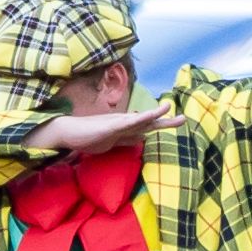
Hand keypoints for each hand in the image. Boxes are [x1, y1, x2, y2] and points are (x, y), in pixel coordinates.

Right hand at [29, 99, 174, 159]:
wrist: (68, 132)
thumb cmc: (86, 137)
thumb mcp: (111, 142)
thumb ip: (125, 140)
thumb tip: (141, 138)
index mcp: (124, 128)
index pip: (146, 127)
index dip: (160, 125)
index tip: (174, 122)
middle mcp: (124, 123)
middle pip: (149, 122)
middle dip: (166, 121)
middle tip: (183, 118)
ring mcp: (118, 123)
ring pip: (142, 119)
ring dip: (157, 114)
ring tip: (170, 107)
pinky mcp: (112, 125)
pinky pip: (130, 121)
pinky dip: (144, 116)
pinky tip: (153, 114)